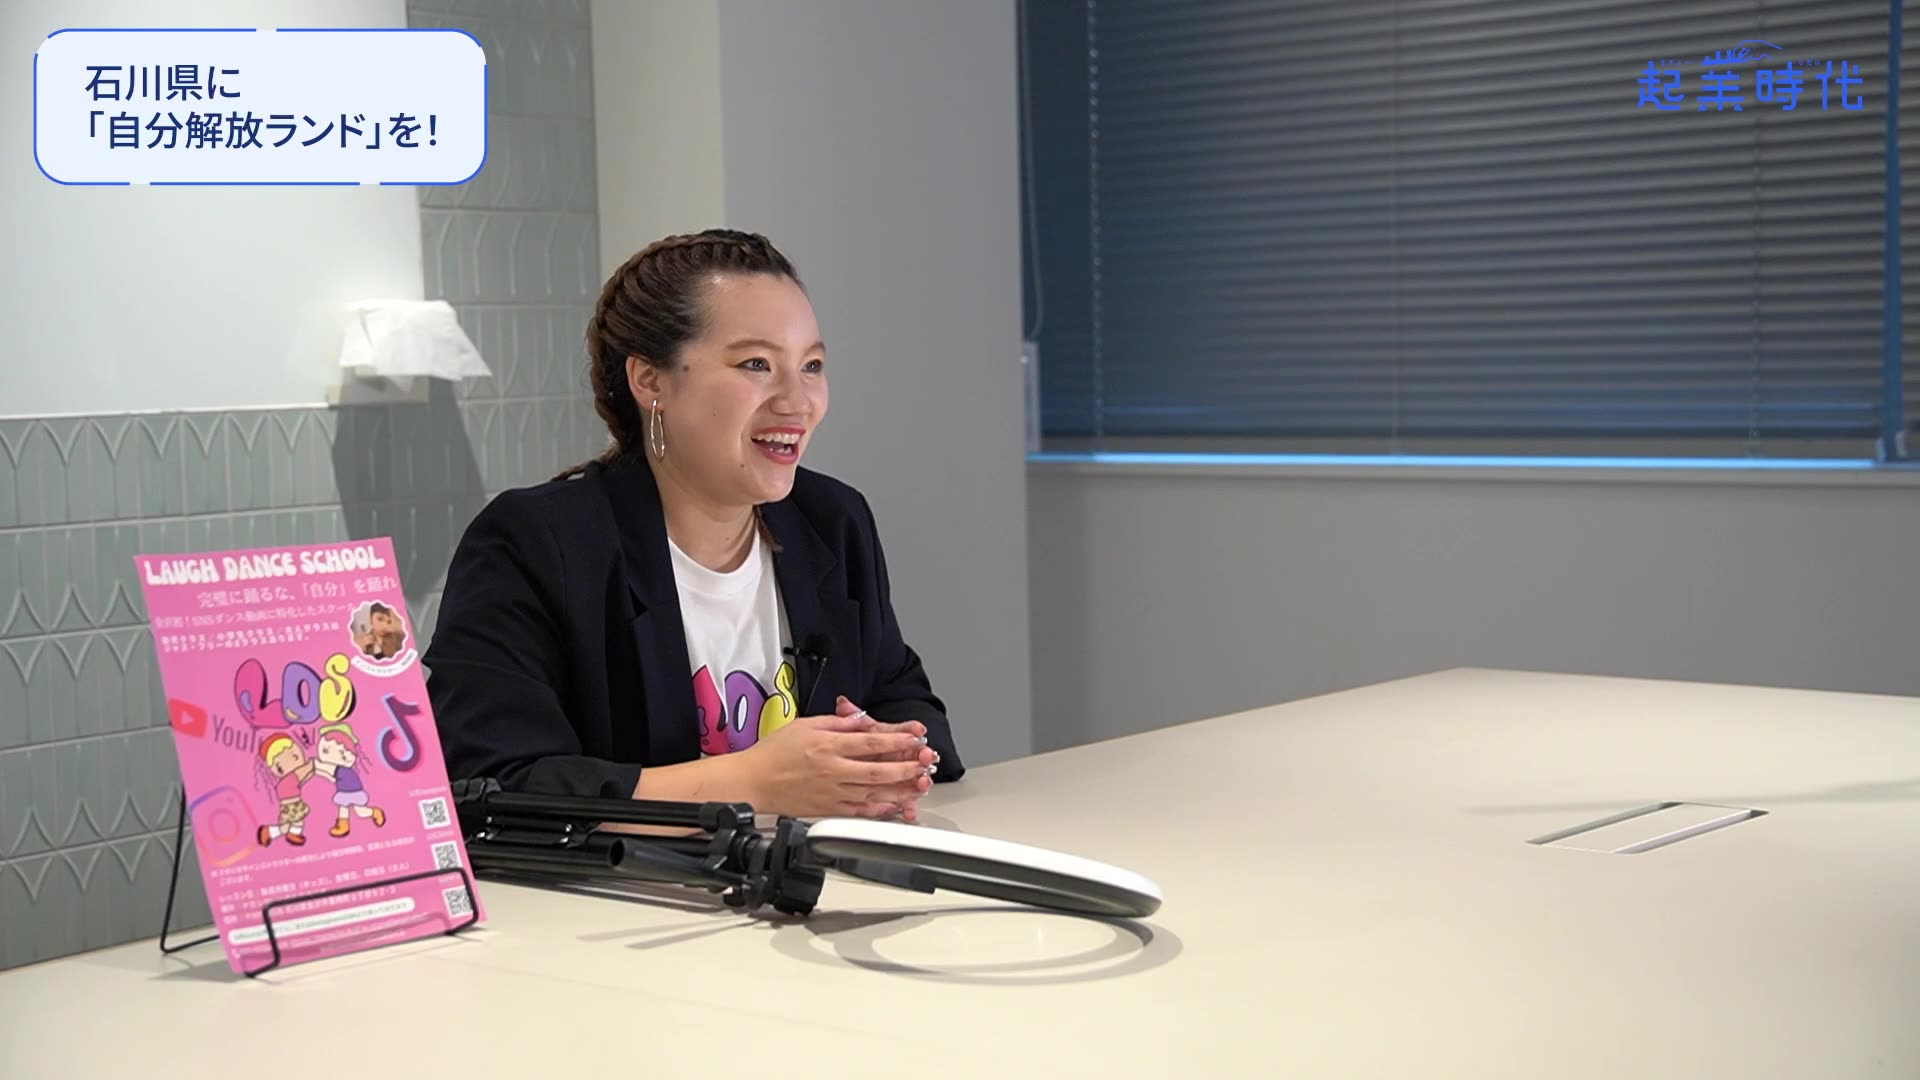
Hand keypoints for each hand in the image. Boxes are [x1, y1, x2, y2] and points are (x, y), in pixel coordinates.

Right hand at [734, 708, 936, 819]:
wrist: (753, 782)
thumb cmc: (774, 752)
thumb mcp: (804, 724)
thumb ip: (835, 722)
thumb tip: (859, 719)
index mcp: (828, 745)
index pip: (870, 741)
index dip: (896, 739)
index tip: (915, 737)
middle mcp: (833, 770)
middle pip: (878, 769)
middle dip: (906, 766)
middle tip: (925, 762)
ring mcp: (832, 792)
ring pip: (873, 792)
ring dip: (900, 789)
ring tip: (919, 785)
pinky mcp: (829, 810)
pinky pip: (860, 811)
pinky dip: (880, 809)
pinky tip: (895, 805)